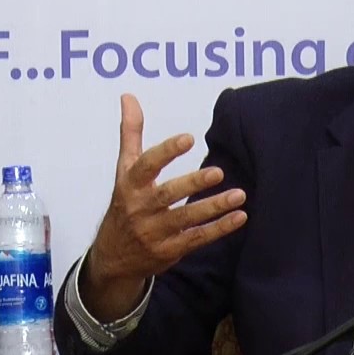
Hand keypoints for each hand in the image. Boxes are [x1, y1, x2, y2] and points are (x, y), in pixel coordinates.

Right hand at [85, 94, 247, 320]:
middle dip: (193, 184)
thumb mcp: (123, 169)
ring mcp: (155, 232)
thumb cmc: (125, 204)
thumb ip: (131, 133)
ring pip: (186, 218)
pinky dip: (219, 229)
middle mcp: (140, 208)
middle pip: (167, 194)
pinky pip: (197, 238)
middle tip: (219, 172)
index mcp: (130, 185)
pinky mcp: (170, 250)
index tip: (189, 138)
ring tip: (239, 195)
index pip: (146, 165)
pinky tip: (240, 217)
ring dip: (213, 207)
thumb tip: (128, 96)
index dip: (166, 151)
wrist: (113, 258)